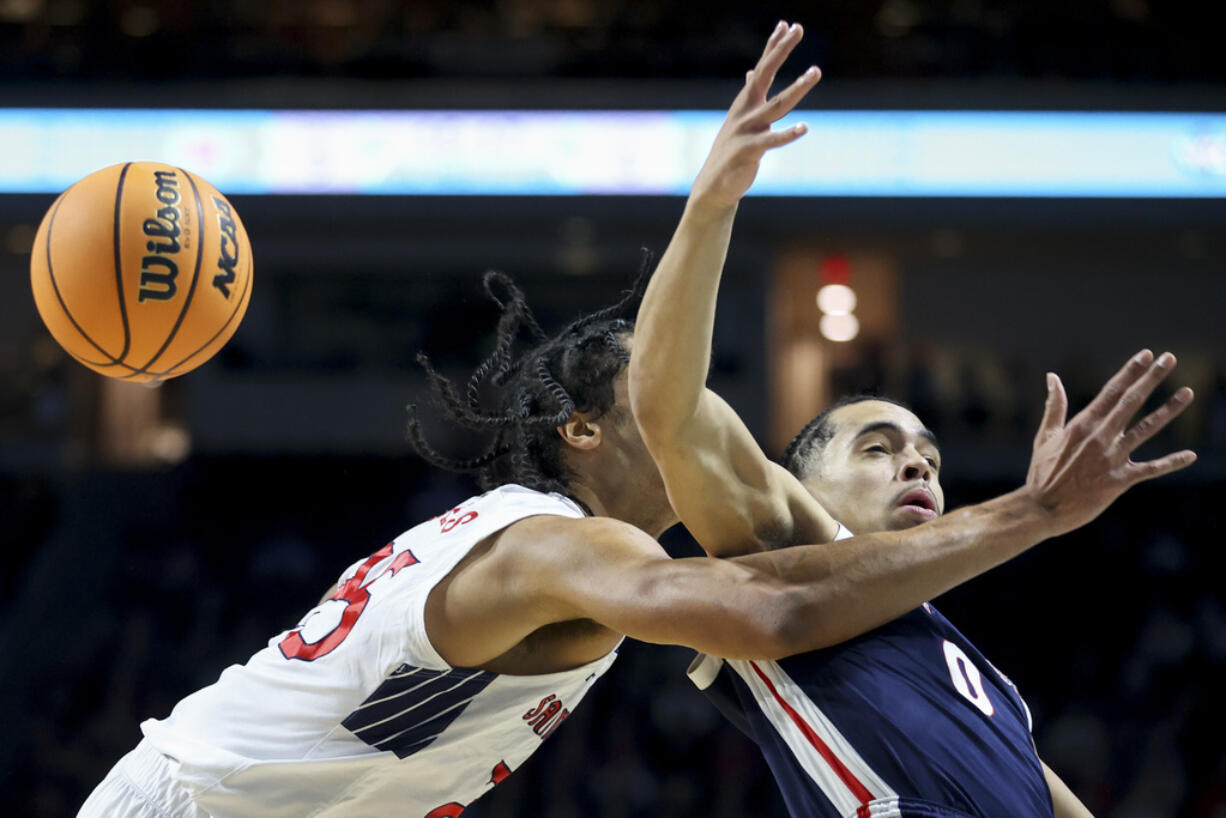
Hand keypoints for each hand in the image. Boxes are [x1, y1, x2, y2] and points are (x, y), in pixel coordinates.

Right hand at [687, 21, 821, 214]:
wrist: (715, 185)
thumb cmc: (731, 151)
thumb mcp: (740, 118)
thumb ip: (749, 93)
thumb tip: (751, 71)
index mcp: (745, 102)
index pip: (762, 68)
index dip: (774, 46)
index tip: (787, 24)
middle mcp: (745, 111)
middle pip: (766, 75)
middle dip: (781, 51)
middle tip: (798, 29)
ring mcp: (747, 130)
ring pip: (777, 105)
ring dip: (797, 88)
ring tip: (815, 71)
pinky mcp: (749, 151)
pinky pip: (772, 141)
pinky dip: (787, 134)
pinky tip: (804, 128)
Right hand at [1025, 349, 1195, 535]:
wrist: (1042, 508)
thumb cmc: (1041, 472)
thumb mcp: (1044, 436)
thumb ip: (1054, 406)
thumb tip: (1052, 377)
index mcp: (1082, 425)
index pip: (1111, 392)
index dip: (1129, 372)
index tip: (1146, 355)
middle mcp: (1099, 438)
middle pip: (1130, 402)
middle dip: (1151, 379)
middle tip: (1169, 359)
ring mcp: (1111, 459)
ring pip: (1146, 429)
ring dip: (1168, 410)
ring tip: (1187, 393)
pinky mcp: (1119, 480)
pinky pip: (1151, 469)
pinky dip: (1172, 462)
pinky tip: (1191, 455)